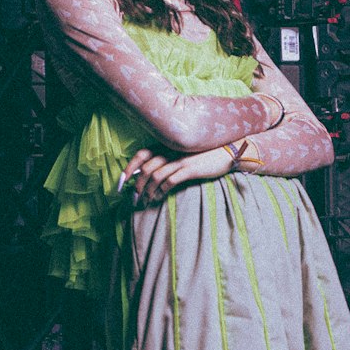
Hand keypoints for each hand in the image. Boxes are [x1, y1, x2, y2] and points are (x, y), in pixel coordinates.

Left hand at [118, 147, 233, 205]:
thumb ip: (167, 160)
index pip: (141, 154)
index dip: (129, 167)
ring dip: (148, 191)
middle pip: (146, 168)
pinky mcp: (189, 169)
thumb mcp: (183, 154)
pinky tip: (159, 198)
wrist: (227, 152)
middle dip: (137, 185)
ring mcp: (180, 159)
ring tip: (145, 202)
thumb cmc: (204, 155)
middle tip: (134, 199)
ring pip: (155, 176)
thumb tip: (148, 174)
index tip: (122, 182)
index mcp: (167, 146)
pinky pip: (170, 181)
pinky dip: (161, 191)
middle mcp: (170, 151)